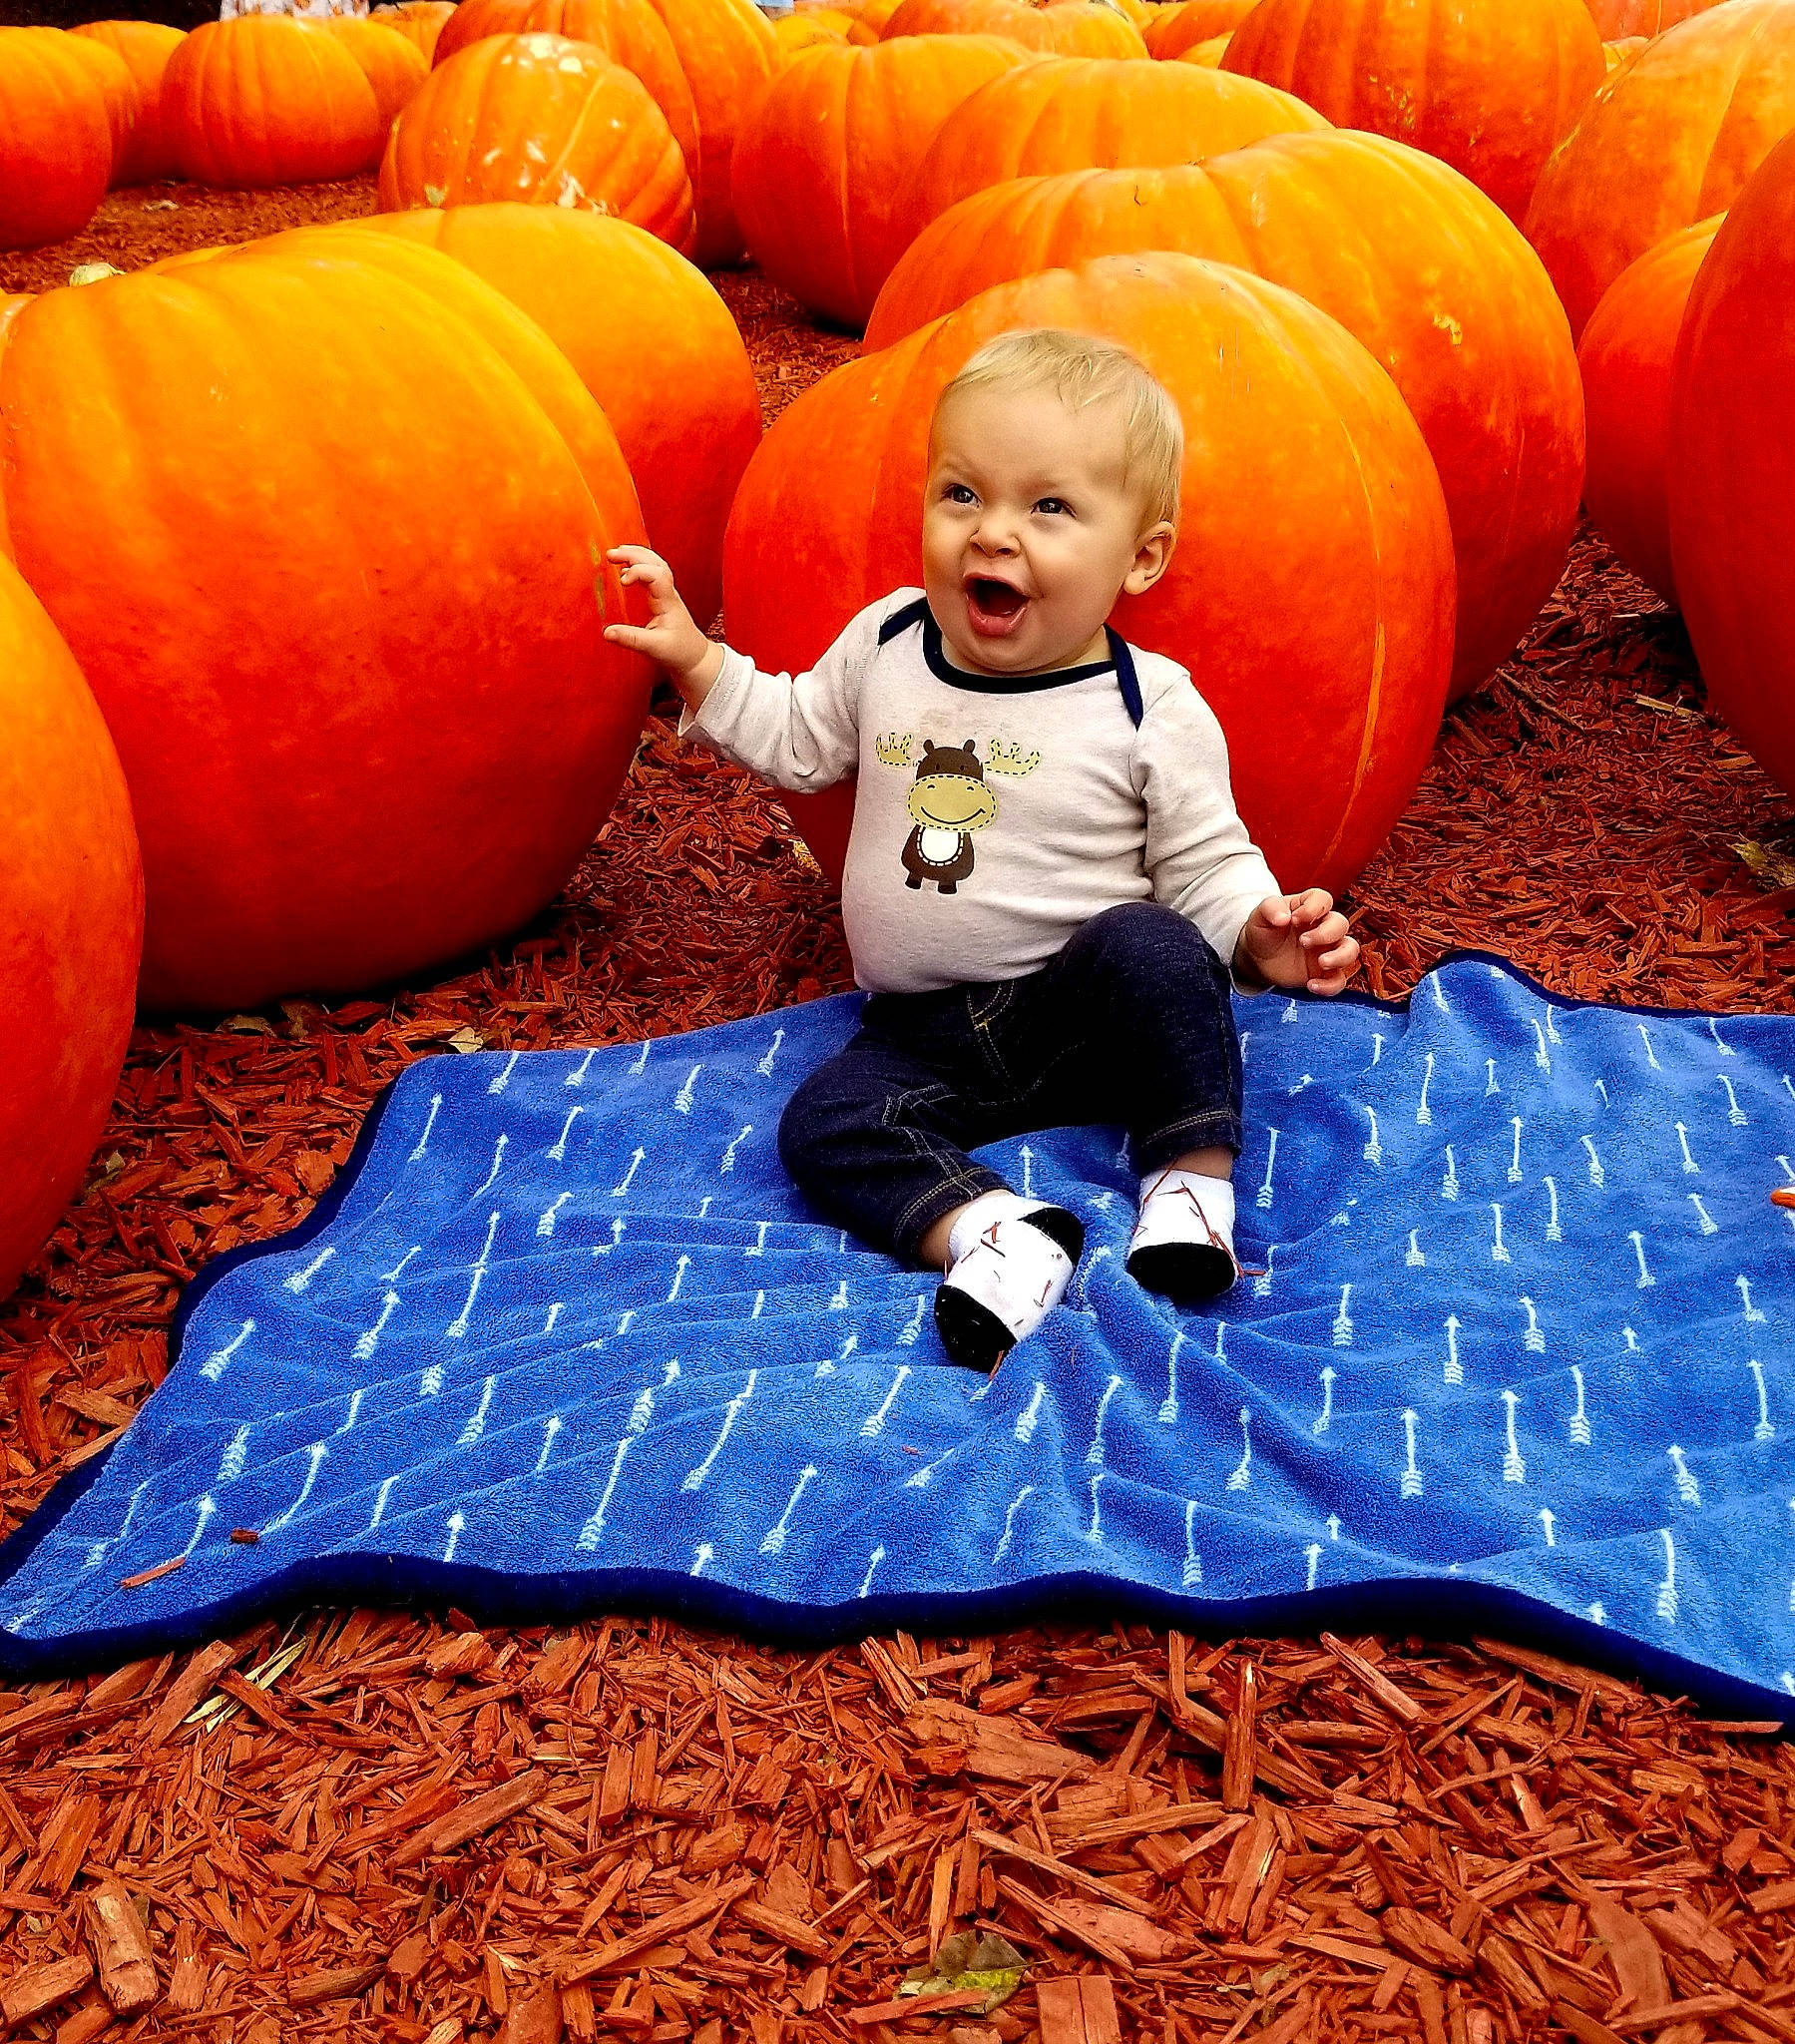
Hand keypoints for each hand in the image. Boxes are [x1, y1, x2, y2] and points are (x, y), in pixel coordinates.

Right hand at [602, 545, 723, 694]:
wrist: (694, 657)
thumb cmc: (679, 651)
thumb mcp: (654, 648)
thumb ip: (631, 639)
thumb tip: (607, 632)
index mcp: (668, 602)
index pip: (656, 575)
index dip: (638, 571)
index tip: (622, 581)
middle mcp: (669, 593)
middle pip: (655, 562)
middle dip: (633, 555)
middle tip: (611, 554)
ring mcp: (666, 593)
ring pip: (655, 564)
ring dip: (636, 555)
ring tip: (616, 554)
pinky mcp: (662, 596)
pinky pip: (652, 572)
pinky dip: (639, 564)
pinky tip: (626, 565)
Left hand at [1237, 889, 1359, 995]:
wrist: (1257, 958)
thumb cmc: (1263, 931)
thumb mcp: (1260, 915)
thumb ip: (1270, 909)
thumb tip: (1283, 917)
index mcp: (1309, 907)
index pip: (1323, 899)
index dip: (1313, 907)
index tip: (1294, 919)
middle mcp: (1323, 927)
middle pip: (1341, 924)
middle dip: (1325, 933)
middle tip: (1303, 942)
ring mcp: (1327, 950)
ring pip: (1350, 950)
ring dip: (1340, 956)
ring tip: (1321, 962)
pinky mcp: (1324, 973)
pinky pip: (1339, 980)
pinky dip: (1330, 986)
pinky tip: (1312, 985)